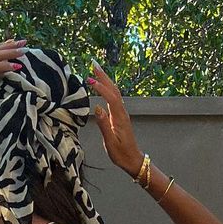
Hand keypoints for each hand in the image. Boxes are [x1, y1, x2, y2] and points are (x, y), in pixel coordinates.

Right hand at [87, 60, 143, 175]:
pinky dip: (107, 88)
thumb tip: (97, 108)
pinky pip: (114, 97)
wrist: (133, 159)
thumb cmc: (121, 154)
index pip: (110, 97)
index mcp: (119, 118)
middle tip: (94, 64)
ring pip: (114, 92)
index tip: (89, 80)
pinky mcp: (120, 115)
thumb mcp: (110, 142)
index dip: (100, 87)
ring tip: (96, 70)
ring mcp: (121, 113)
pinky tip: (103, 85)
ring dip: (106, 80)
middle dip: (104, 76)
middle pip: (113, 89)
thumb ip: (104, 125)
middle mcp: (122, 112)